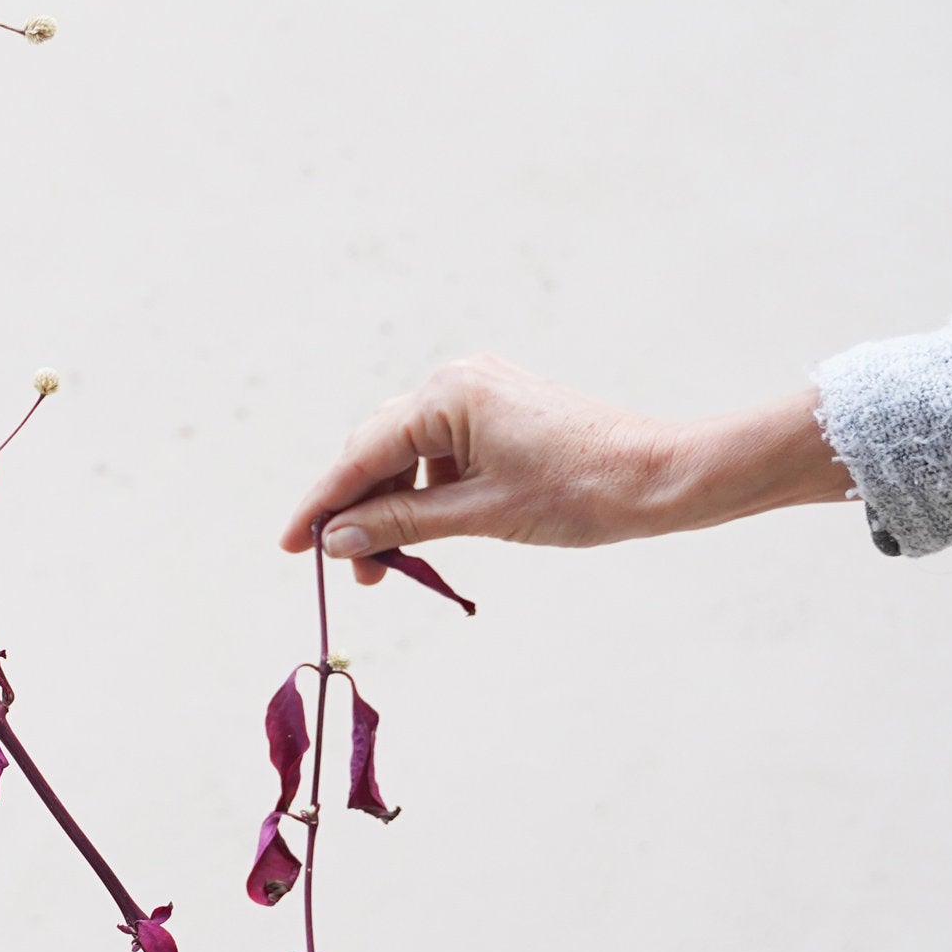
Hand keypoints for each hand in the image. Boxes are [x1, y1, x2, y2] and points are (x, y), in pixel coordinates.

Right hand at [280, 355, 847, 581]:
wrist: (661, 478)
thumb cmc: (581, 492)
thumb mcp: (479, 514)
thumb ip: (400, 522)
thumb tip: (338, 539)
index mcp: (446, 395)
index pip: (361, 455)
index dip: (322, 505)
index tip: (289, 546)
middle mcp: (456, 381)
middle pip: (378, 449)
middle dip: (358, 510)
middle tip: (350, 570)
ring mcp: (480, 392)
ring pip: (407, 453)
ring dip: (391, 506)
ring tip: (388, 564)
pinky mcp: (500, 410)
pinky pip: (441, 451)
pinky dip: (424, 492)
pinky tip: (424, 532)